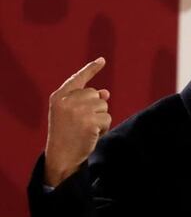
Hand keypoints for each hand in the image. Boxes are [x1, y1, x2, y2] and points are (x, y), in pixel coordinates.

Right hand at [44, 57, 111, 186]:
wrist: (61, 156)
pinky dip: (104, 128)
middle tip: (83, 123)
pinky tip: (92, 135)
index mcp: (58, 96)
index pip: (77, 79)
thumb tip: (106, 93)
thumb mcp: (71, 115)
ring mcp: (78, 109)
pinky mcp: (89, 120)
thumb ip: (85, 101)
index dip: (91, 70)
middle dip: (96, 108)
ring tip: (87, 129)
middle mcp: (67, 100)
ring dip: (101, 119)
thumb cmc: (66, 135)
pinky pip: (107, 118)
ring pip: (104, 106)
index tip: (102, 60)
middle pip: (95, 94)